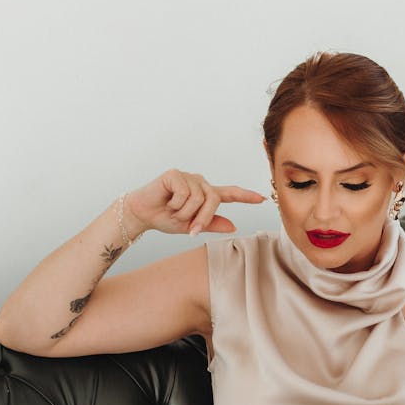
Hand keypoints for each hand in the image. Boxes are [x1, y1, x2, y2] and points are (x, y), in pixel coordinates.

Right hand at [124, 169, 265, 237]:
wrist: (142, 215)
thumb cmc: (166, 218)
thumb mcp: (191, 226)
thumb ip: (211, 224)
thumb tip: (234, 226)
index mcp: (205, 195)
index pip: (229, 194)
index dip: (246, 196)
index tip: (262, 198)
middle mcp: (199, 183)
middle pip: (214, 200)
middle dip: (203, 218)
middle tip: (190, 229)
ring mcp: (188, 177)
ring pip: (199, 199)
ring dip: (185, 213)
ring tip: (173, 211)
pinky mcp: (175, 175)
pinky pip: (184, 194)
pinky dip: (175, 204)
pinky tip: (167, 202)